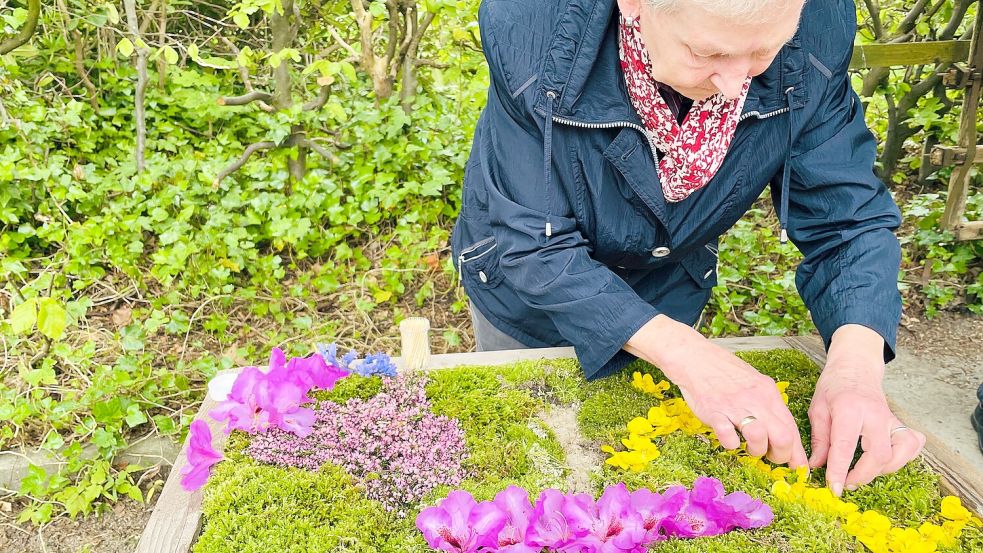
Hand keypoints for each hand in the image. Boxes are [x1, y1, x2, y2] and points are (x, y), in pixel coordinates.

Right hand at [626, 315, 807, 467]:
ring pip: (759, 437)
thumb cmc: (725, 374)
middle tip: (769, 457)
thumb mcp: (755, 384)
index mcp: (769, 394)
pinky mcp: (714, 412)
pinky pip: (728, 437)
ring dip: (756, 451)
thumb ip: (768, 407)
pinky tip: (728, 439)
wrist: (696, 359)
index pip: (792, 428)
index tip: (798, 468)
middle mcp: (756, 400)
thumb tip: (783, 434)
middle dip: (780, 456)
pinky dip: (731, 445)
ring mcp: (735, 406)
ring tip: (748, 449)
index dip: (797, 453)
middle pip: (782, 437)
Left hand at [808, 325, 925, 495]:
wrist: (855, 367)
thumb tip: (816, 466)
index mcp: (849, 409)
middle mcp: (874, 415)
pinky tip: (886, 460)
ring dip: (883, 469)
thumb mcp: (817, 409)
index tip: (833, 488)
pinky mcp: (900, 422)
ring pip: (901, 453)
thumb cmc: (833, 387)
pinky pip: (912, 444)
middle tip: (846, 483)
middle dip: (863, 476)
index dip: (839, 471)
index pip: (845, 446)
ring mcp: (891, 418)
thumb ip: (819, 439)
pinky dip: (904, 457)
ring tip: (863, 472)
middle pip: (879, 455)